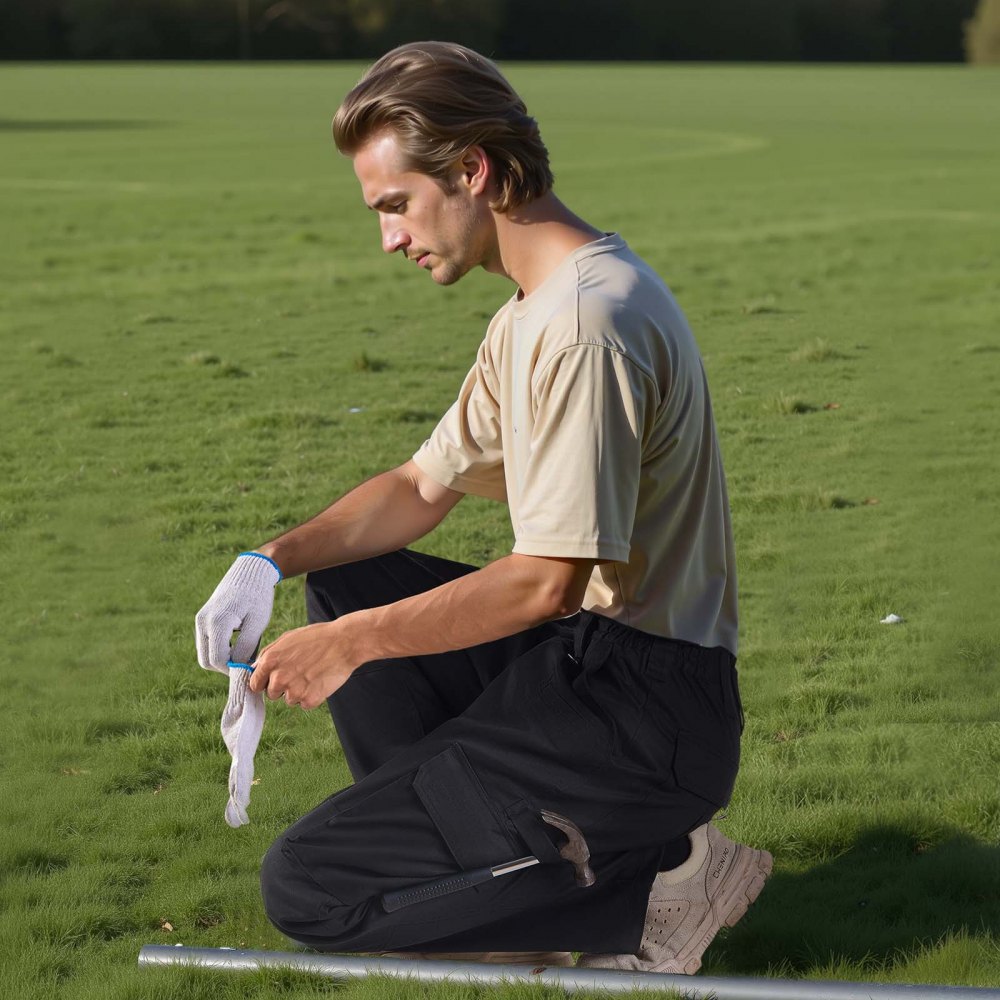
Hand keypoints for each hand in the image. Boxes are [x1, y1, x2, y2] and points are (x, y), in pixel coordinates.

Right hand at [195, 552, 281, 673]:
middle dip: (225, 667)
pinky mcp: (202, 619)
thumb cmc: (258, 597)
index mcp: (217, 622)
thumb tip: (238, 668)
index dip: (232, 669)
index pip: (217, 660)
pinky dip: (219, 649)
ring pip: (205, 654)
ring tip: (244, 651)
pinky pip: (207, 643)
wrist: (251, 573)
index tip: (249, 669)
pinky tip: (237, 643)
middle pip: (206, 661)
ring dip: (222, 658)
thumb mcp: (257, 623)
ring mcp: (200, 620)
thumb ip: (246, 647)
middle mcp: (203, 622)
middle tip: (245, 663)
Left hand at [249, 620, 357, 708]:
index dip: (264, 682)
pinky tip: (320, 681)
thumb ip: (268, 655)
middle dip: (282, 686)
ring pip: (289, 700)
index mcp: (270, 661)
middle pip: (272, 694)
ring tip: (312, 674)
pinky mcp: (310, 700)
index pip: (254, 684)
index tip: (271, 681)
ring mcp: (294, 691)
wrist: (344, 643)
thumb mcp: (287, 639)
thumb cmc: (317, 637)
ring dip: (299, 691)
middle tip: (299, 673)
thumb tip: (256, 669)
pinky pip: (305, 704)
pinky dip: (312, 696)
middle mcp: (279, 678)